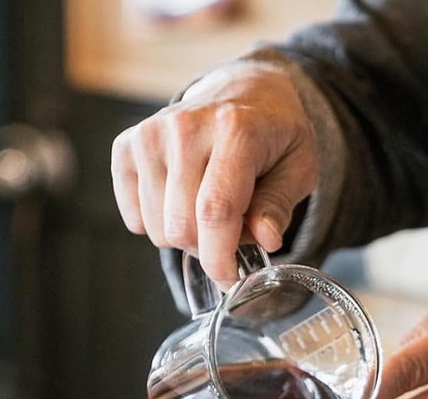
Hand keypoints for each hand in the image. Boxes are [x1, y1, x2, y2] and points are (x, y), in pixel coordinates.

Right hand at [111, 61, 318, 287]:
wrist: (243, 91)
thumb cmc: (273, 136)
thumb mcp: (299, 167)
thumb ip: (281, 204)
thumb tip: (266, 238)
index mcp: (235, 130)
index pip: (215, 211)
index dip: (220, 258)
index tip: (230, 279)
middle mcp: (186, 126)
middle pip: (182, 226)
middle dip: (207, 248)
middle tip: (229, 231)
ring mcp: (151, 134)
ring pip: (157, 228)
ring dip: (184, 236)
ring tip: (206, 209)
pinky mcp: (127, 146)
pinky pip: (135, 217)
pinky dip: (158, 223)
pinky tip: (180, 201)